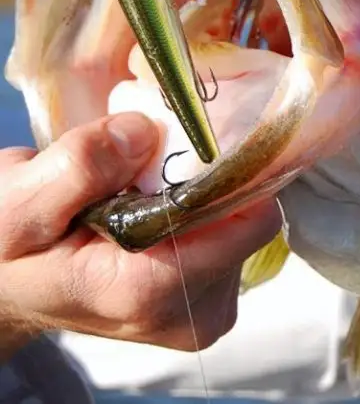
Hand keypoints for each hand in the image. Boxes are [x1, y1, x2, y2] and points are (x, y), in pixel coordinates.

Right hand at [0, 112, 280, 360]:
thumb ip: (80, 165)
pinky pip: (231, 236)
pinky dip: (200, 213)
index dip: (231, 169)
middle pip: (250, 217)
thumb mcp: (17, 202)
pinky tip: (152, 211)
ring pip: (242, 223)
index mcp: (149, 291)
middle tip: (152, 164)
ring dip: (201, 195)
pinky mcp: (212, 300)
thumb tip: (145, 132)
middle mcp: (191, 313)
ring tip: (141, 193)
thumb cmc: (7, 248)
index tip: (196, 136)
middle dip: (210, 179)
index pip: (249, 218)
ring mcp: (207, 311)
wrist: (5, 289)